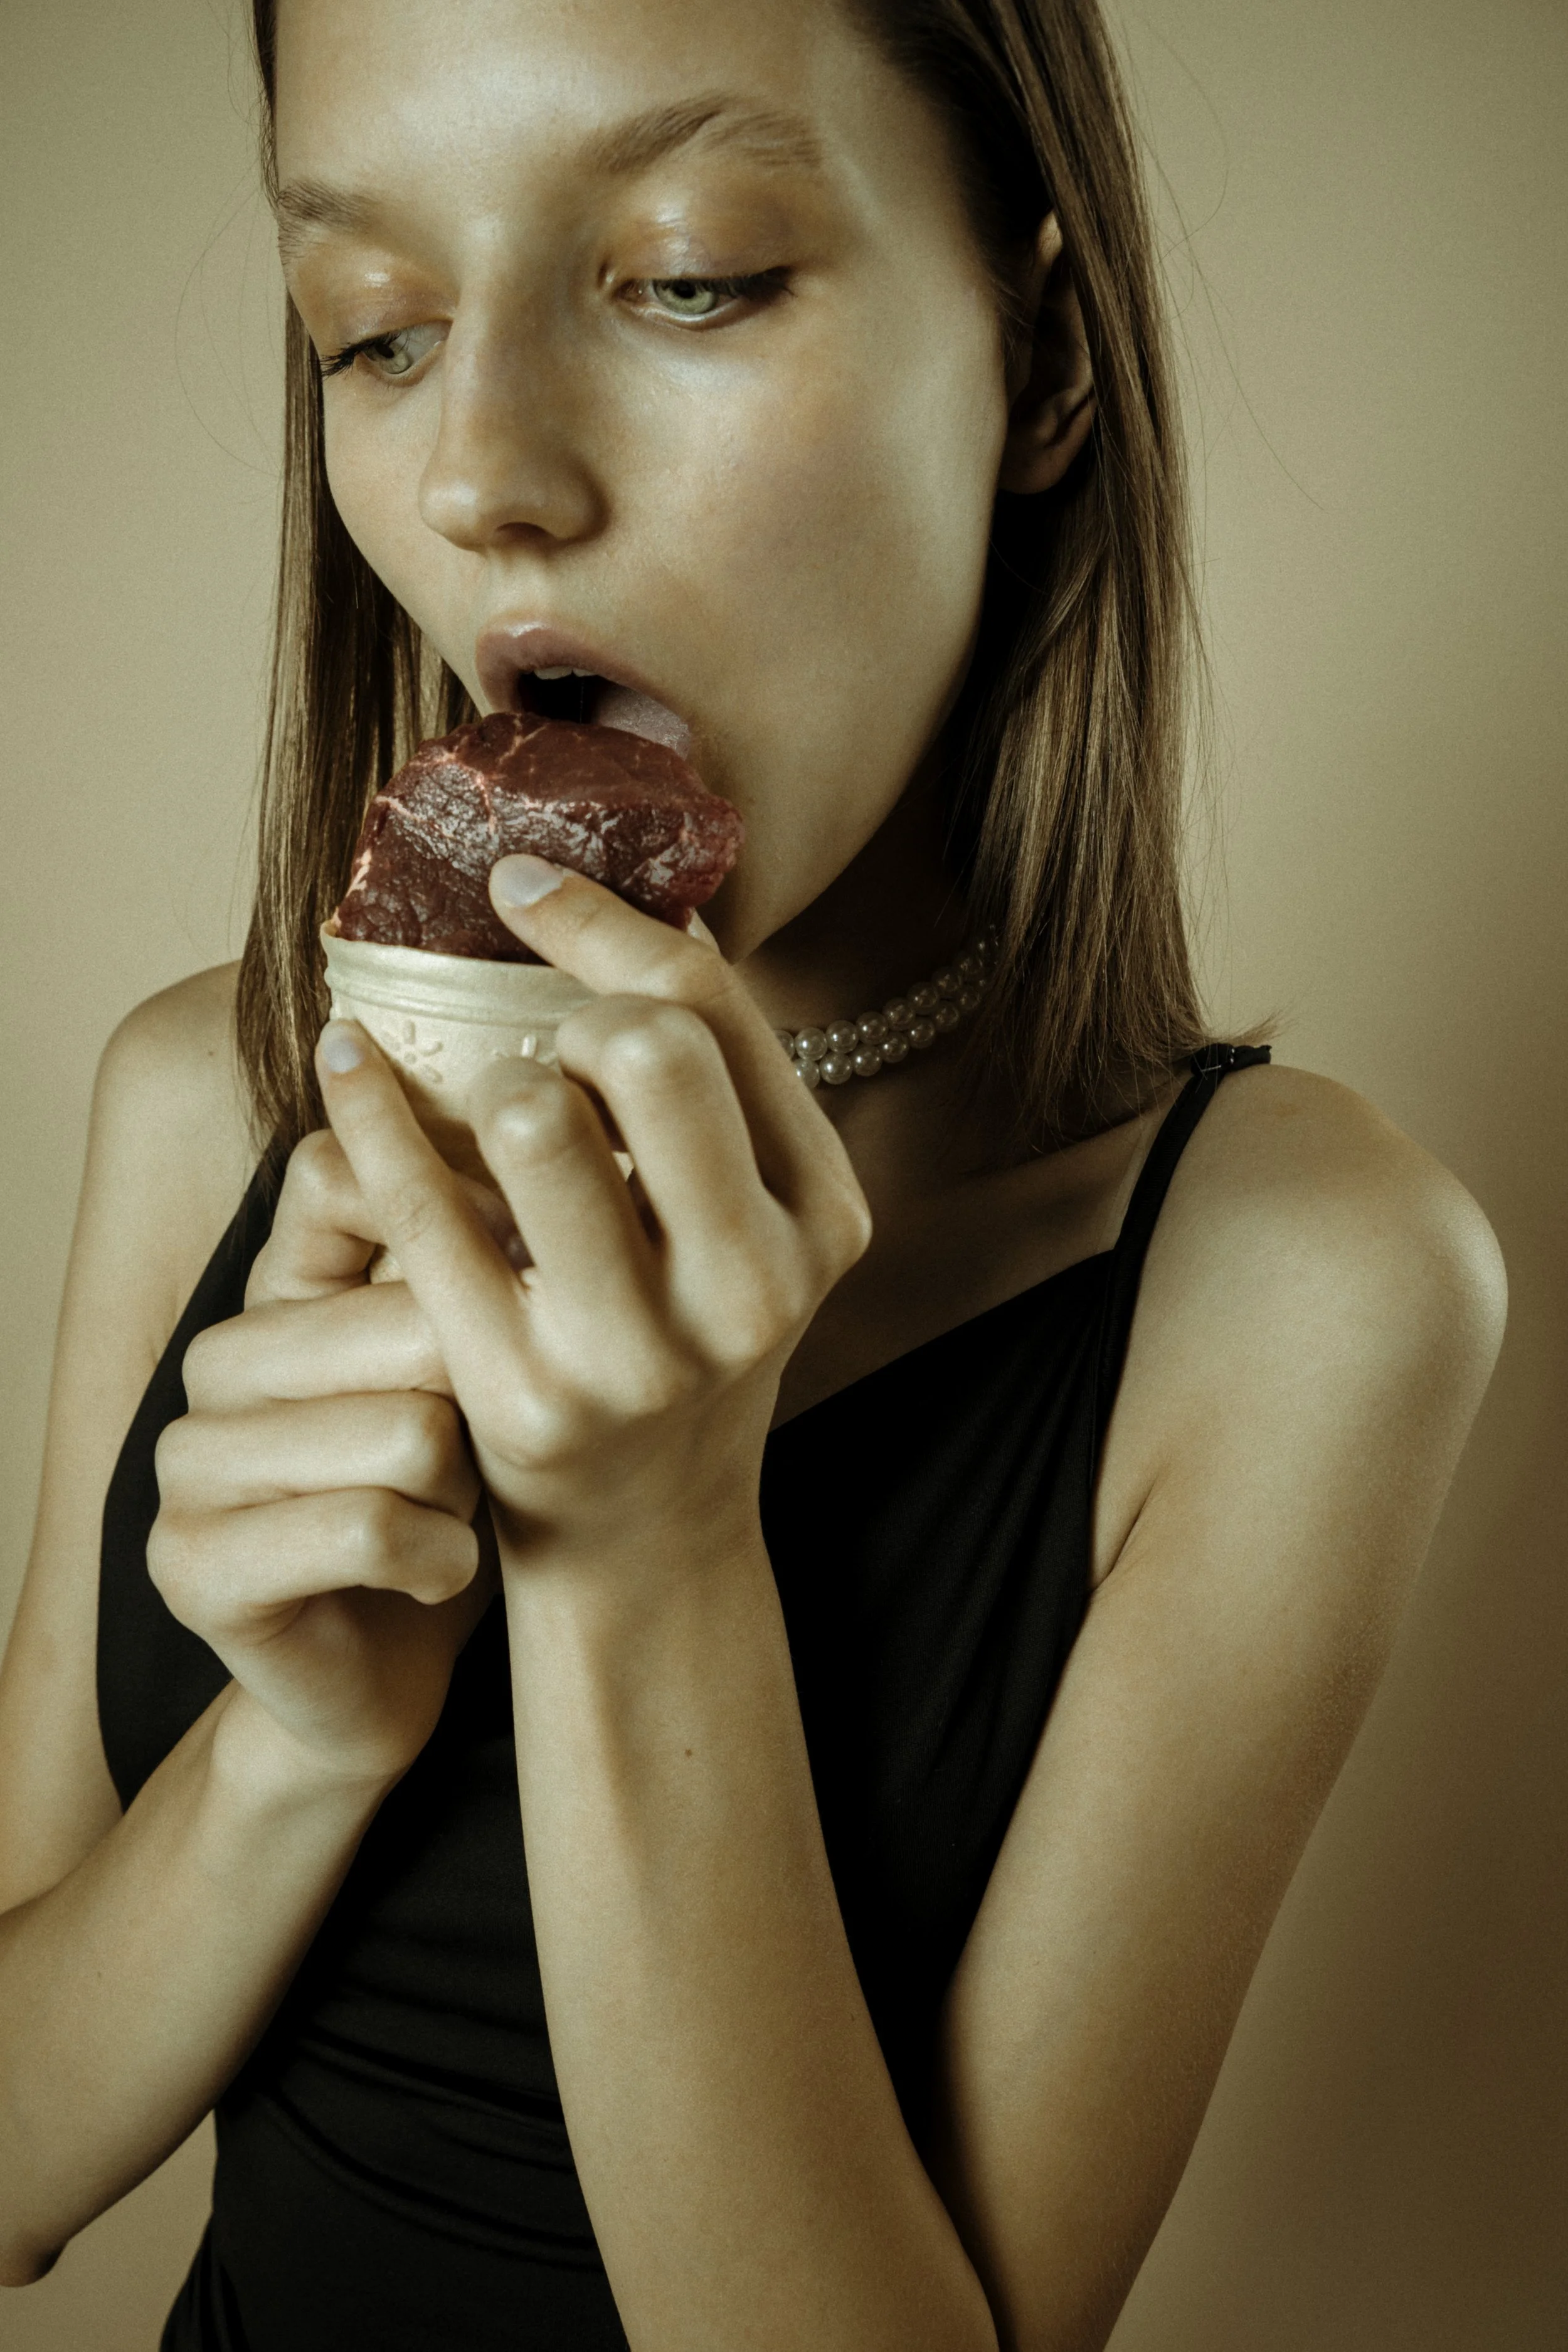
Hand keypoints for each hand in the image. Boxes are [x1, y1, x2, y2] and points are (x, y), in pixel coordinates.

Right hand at [147, 1129, 495, 1789]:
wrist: (387, 1673)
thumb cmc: (451, 1498)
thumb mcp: (476, 1368)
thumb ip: (477, 1270)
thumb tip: (545, 1199)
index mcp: (279, 1289)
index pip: (341, 1176)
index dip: (462, 1217)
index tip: (526, 1273)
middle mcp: (218, 1359)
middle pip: (411, 1320)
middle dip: (485, 1404)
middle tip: (476, 1458)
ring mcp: (187, 1462)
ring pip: (407, 1432)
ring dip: (463, 1492)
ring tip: (446, 1513)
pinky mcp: (190, 1562)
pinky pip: (369, 1528)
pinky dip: (438, 1561)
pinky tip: (431, 1573)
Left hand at [314, 868, 871, 1592]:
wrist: (645, 1537)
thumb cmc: (680, 1341)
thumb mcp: (741, 1225)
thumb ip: (715, 1089)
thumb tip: (645, 904)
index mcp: (823, 1216)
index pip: (718, 1015)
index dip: (608, 923)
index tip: (521, 883)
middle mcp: (753, 1283)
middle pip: (649, 1049)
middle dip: (573, 1014)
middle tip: (544, 1047)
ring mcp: (640, 1350)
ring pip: (535, 1119)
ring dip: (491, 1087)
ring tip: (491, 1114)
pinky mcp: (525, 1397)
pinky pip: (422, 1211)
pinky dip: (367, 1114)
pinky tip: (340, 1061)